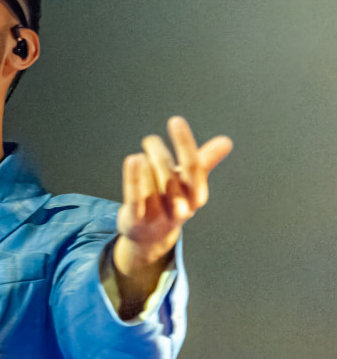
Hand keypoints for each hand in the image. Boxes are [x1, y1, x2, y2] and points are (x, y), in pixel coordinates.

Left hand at [112, 116, 231, 313]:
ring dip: (143, 165)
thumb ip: (204, 162)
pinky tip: (133, 159)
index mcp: (196, 196)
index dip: (185, 143)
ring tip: (139, 158)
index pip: (194, 166)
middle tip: (150, 141)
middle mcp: (181, 207)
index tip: (176, 121)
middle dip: (157, 152)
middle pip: (167, 171)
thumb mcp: (188, 183)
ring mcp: (159, 215)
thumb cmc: (171, 202)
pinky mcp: (137, 220)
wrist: (151, 237)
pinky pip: (136, 196)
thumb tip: (226, 142)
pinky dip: (135, 177)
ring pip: (150, 180)